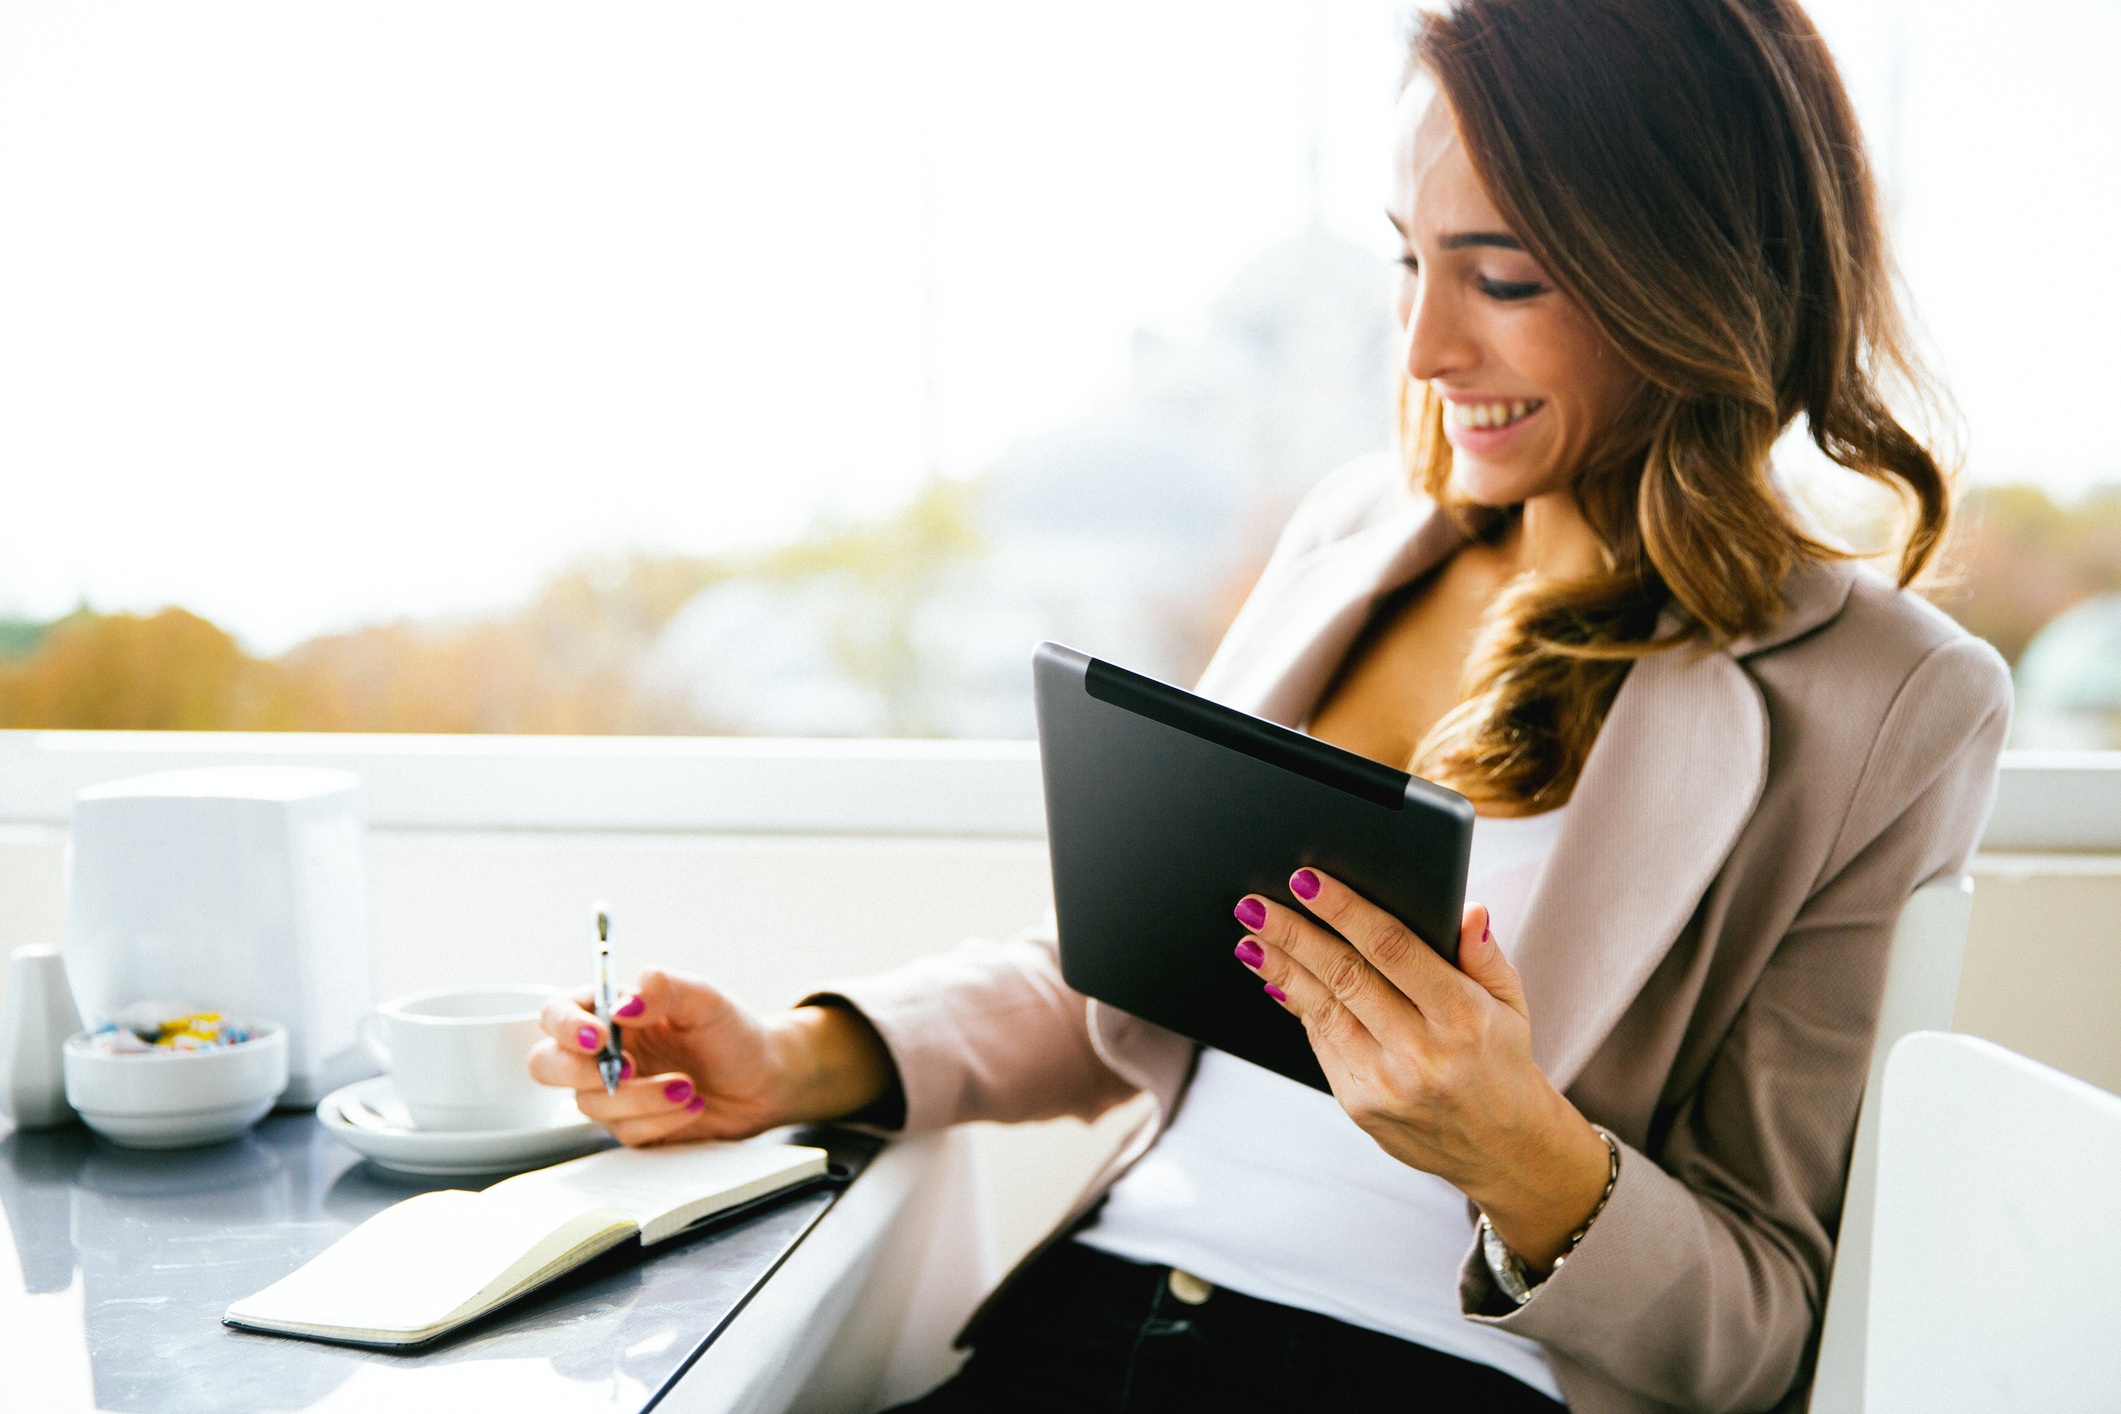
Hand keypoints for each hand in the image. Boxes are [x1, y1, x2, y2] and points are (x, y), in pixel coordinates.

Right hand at [528, 969, 892, 1147]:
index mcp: (611, 1011)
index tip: (600, 1037)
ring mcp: (612, 1091)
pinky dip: (660, 1121)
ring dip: (641, 1098)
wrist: (764, 1081)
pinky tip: (691, 1105)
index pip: (557, 1013)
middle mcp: (603, 1051)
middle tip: (629, 1070)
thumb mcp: (706, 999)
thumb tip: (623, 1005)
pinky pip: (624, 1132)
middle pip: (547, 1065)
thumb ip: (665, 988)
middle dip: (581, 1073)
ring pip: (590, 1104)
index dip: (566, 1027)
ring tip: (687, 1085)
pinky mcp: (630, 1125)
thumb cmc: (733, 1033)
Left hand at [1234, 868, 1610, 1270]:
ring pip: (1322, 1011)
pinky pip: (1323, 1044)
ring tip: (1250, 938)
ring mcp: (1387, 1084)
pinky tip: (1276, 979)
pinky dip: (1298, 1007)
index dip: (1345, 910)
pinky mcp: (1361, 1107)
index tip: (1307, 880)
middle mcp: (1422, 1052)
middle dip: (1294, 936)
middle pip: (1345, 977)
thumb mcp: (1510, 1003)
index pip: (1393, 948)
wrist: (1504, 1150)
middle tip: (1254, 905)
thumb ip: (1484, 954)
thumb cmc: (1501, 1059)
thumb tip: (1468, 908)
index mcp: (1462, 1016)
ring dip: (1281, 970)